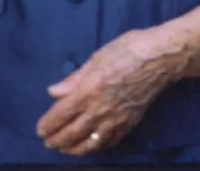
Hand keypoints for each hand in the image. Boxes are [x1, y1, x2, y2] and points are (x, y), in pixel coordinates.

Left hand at [36, 28, 184, 154]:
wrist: (159, 59)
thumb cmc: (128, 50)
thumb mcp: (96, 57)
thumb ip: (73, 79)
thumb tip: (53, 92)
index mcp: (88, 90)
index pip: (61, 115)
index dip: (48, 125)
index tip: (40, 129)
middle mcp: (99, 109)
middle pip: (71, 133)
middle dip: (56, 141)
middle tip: (47, 142)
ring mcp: (114, 120)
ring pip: (88, 144)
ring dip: (72, 149)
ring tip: (63, 148)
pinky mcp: (127, 125)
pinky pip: (107, 143)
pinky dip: (94, 148)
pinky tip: (89, 146)